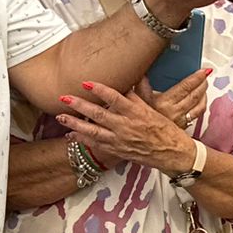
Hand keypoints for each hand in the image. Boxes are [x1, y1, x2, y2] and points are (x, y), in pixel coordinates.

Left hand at [58, 82, 198, 173]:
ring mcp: (120, 140)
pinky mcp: (117, 150)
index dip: (100, 90)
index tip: (86, 82)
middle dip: (80, 105)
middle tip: (64, 97)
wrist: (173, 154)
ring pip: (93, 131)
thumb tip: (133, 78)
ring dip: (74, 123)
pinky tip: (71, 134)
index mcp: (137, 113)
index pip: (115, 98)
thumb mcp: (154, 109)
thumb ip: (139, 95)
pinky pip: (96, 144)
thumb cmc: (166, 130)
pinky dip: (82, 139)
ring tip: (60, 117)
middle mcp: (126, 126)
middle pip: (98, 114)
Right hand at [135, 67, 208, 132]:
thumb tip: (143, 72)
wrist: (142, 138)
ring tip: (204, 86)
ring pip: (200, 106)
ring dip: (204, 94)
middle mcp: (175, 112)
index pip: (185, 87)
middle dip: (203, 83)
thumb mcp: (138, 99)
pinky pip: (198, 115)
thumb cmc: (140, 118)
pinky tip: (200, 100)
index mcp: (164, 103)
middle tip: (205, 76)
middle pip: (195, 95)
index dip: (196, 78)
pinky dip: (202, 105)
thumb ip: (142, 84)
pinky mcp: (183, 127)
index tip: (203, 71)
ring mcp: (181, 121)